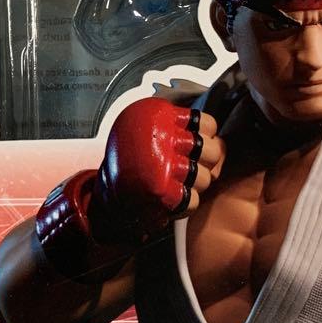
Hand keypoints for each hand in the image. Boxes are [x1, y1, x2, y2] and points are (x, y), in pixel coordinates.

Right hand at [35, 98, 224, 281]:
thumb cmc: (132, 158)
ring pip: (204, 177)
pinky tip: (175, 196)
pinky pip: (192, 199)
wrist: (107, 187)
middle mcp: (163, 140)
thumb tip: (214, 137)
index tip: (200, 139)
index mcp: (161, 120)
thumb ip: (176, 126)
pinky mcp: (161, 191)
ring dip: (197, 184)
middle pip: (210, 150)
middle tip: (196, 164)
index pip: (206, 122)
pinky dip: (186, 202)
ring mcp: (163, 165)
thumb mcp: (146, 127)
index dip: (208, 133)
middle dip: (209, 161)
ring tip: (182, 181)